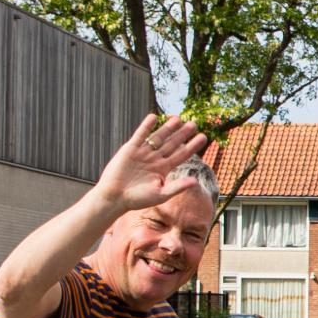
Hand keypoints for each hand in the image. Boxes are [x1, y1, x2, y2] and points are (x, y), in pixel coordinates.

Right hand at [95, 114, 210, 209]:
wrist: (114, 197)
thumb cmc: (138, 200)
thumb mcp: (161, 194)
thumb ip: (177, 187)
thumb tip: (196, 182)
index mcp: (163, 169)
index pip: (181, 155)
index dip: (192, 146)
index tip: (203, 137)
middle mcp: (155, 159)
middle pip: (172, 144)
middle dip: (182, 134)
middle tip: (194, 124)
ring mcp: (143, 153)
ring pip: (158, 137)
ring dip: (167, 128)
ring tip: (178, 118)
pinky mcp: (130, 149)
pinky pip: (140, 135)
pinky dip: (146, 126)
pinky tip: (154, 117)